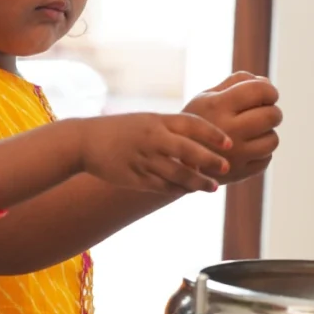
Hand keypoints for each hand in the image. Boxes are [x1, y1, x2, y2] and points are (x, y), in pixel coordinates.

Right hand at [79, 113, 231, 193]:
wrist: (84, 141)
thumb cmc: (119, 130)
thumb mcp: (146, 121)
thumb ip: (171, 128)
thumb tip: (200, 138)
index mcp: (157, 121)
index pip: (191, 124)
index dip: (212, 134)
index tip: (229, 143)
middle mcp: (152, 139)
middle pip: (188, 150)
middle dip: (209, 160)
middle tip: (226, 167)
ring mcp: (143, 159)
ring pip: (177, 173)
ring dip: (197, 182)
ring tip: (212, 188)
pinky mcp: (134, 177)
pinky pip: (161, 186)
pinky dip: (177, 190)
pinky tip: (187, 192)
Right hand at [183, 72, 281, 182]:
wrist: (174, 162)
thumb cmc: (195, 122)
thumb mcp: (206, 97)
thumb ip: (236, 83)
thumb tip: (266, 82)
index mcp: (218, 105)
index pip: (260, 90)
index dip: (269, 91)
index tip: (266, 94)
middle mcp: (229, 130)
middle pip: (272, 115)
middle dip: (272, 111)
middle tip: (263, 112)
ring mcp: (236, 155)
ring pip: (272, 139)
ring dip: (267, 133)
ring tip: (253, 132)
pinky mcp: (240, 173)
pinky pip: (266, 159)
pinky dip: (260, 153)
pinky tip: (246, 149)